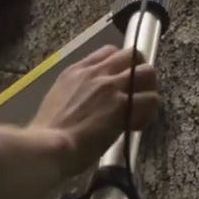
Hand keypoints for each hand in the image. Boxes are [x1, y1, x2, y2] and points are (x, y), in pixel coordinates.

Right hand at [30, 45, 159, 176]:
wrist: (48, 146)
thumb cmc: (47, 132)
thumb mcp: (56, 101)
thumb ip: (75, 94)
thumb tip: (88, 104)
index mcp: (76, 71)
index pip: (108, 52)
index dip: (120, 65)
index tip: (119, 83)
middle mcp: (95, 73)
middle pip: (132, 54)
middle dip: (139, 71)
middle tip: (138, 92)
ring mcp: (110, 87)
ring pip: (147, 72)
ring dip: (149, 89)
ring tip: (142, 109)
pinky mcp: (123, 105)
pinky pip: (151, 100)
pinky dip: (149, 112)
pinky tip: (136, 126)